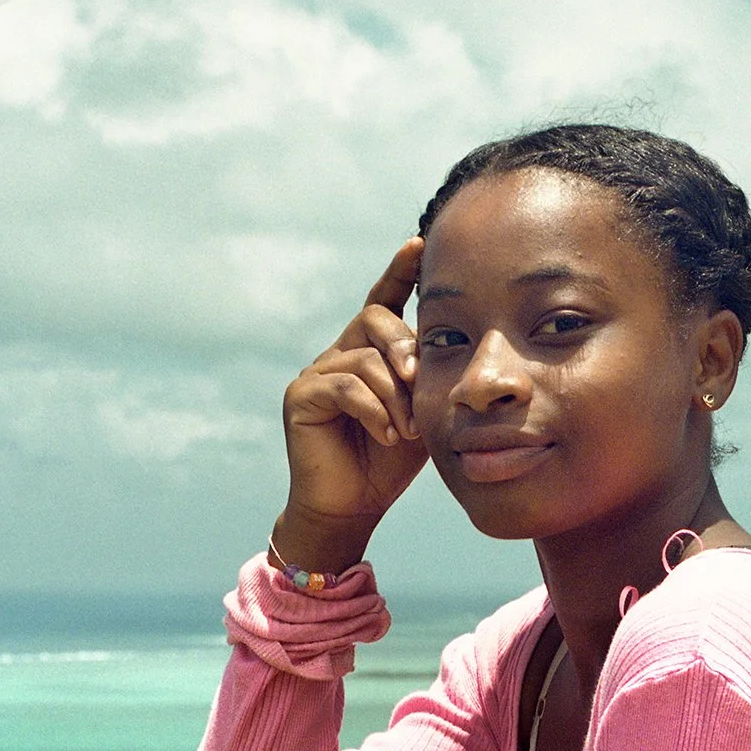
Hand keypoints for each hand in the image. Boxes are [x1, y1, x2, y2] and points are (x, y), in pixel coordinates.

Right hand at [274, 237, 425, 570]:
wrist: (354, 506)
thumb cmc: (390, 462)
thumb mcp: (421, 412)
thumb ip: (428, 377)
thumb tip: (449, 346)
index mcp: (369, 351)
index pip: (383, 300)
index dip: (399, 271)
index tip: (418, 244)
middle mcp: (339, 352)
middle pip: (375, 319)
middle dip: (405, 349)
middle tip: (421, 382)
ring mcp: (315, 371)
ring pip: (364, 359)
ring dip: (394, 395)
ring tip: (407, 430)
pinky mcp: (301, 396)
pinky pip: (344, 386)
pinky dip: (373, 410)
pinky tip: (387, 434)